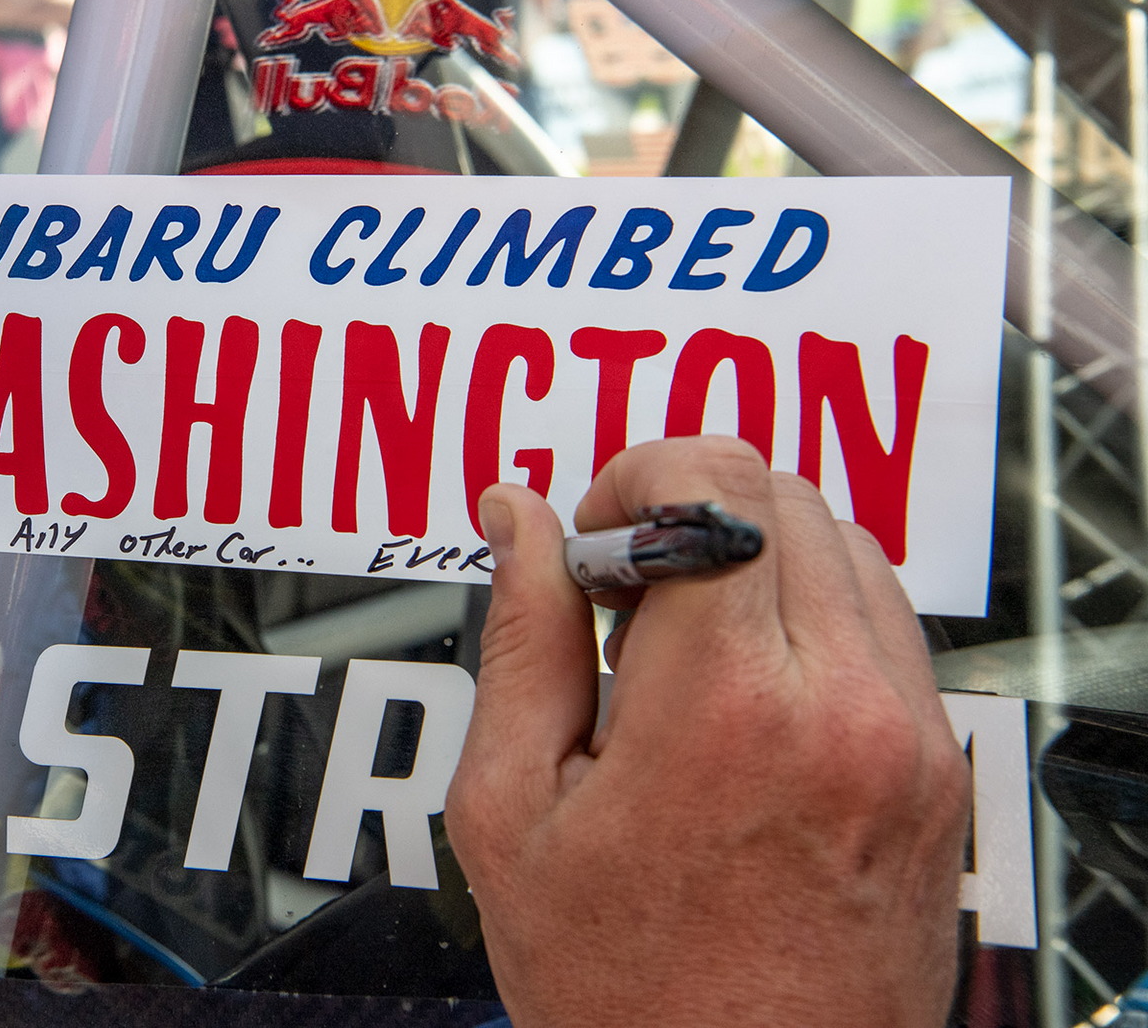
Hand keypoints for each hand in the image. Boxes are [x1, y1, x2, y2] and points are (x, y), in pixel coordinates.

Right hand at [446, 436, 968, 1026]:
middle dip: (685, 510)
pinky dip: (810, 616)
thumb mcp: (515, 812)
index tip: (591, 540)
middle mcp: (845, 708)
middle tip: (617, 599)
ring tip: (676, 653)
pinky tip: (741, 695)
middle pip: (781, 493)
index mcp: (727, 707)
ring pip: (845, 545)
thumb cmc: (628, 994)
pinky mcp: (939, 776)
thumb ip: (523, 639)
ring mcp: (910, 742)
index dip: (632, 478)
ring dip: (753, 556)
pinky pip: (887, 626)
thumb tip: (518, 520)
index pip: (712, 482)